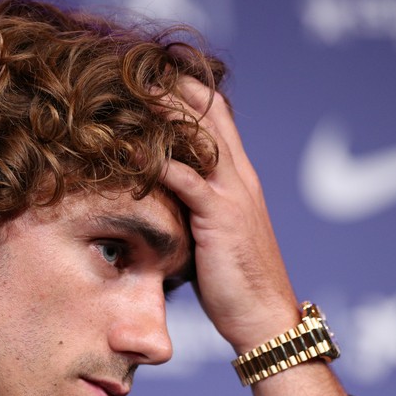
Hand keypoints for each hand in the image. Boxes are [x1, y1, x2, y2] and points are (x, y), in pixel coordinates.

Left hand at [158, 77, 298, 352]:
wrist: (265, 318)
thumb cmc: (237, 283)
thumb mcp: (218, 236)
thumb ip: (198, 211)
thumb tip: (166, 205)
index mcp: (242, 180)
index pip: (220, 119)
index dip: (189, 96)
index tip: (154, 86)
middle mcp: (241, 178)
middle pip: (211, 113)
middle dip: (174, 90)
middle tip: (137, 77)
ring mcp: (234, 195)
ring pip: (200, 136)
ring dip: (164, 114)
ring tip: (130, 98)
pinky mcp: (221, 218)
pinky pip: (187, 179)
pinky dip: (159, 162)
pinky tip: (131, 153)